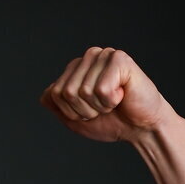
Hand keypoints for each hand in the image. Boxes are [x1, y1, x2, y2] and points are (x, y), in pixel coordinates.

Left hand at [40, 47, 172, 142]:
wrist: (140, 128)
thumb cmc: (111, 121)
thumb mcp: (75, 119)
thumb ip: (56, 106)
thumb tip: (44, 95)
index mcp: (75, 69)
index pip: (53, 94)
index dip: (70, 112)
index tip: (90, 111)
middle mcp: (88, 57)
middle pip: (66, 92)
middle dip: (83, 110)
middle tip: (103, 107)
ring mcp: (104, 55)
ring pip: (82, 91)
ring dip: (99, 106)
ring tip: (113, 101)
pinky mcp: (119, 59)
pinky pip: (100, 89)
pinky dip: (111, 100)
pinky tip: (122, 95)